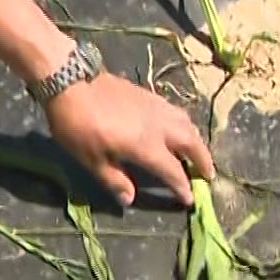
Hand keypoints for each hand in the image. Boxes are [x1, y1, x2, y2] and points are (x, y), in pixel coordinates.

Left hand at [43, 73, 215, 206]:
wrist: (71, 80)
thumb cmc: (77, 124)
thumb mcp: (90, 160)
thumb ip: (114, 180)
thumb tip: (130, 199)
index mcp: (147, 146)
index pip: (173, 171)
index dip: (183, 187)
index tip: (190, 200)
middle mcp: (159, 126)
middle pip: (192, 143)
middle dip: (203, 160)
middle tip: (208, 175)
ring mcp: (155, 106)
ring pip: (186, 123)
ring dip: (196, 140)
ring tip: (195, 151)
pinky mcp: (148, 94)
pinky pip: (175, 111)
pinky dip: (183, 123)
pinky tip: (175, 127)